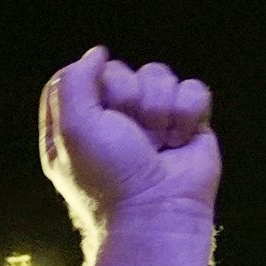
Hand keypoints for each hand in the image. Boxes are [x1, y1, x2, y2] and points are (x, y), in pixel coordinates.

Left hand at [41, 47, 218, 234]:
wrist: (157, 213)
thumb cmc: (109, 177)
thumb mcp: (72, 127)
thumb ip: (74, 80)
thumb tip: (97, 53)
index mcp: (78, 123)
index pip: (79, 75)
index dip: (91, 85)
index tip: (96, 113)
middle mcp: (113, 120)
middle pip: (120, 71)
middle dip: (128, 98)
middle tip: (130, 134)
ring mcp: (153, 121)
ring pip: (159, 75)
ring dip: (159, 109)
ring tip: (157, 143)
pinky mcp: (188, 124)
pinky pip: (193, 89)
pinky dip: (188, 114)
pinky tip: (180, 142)